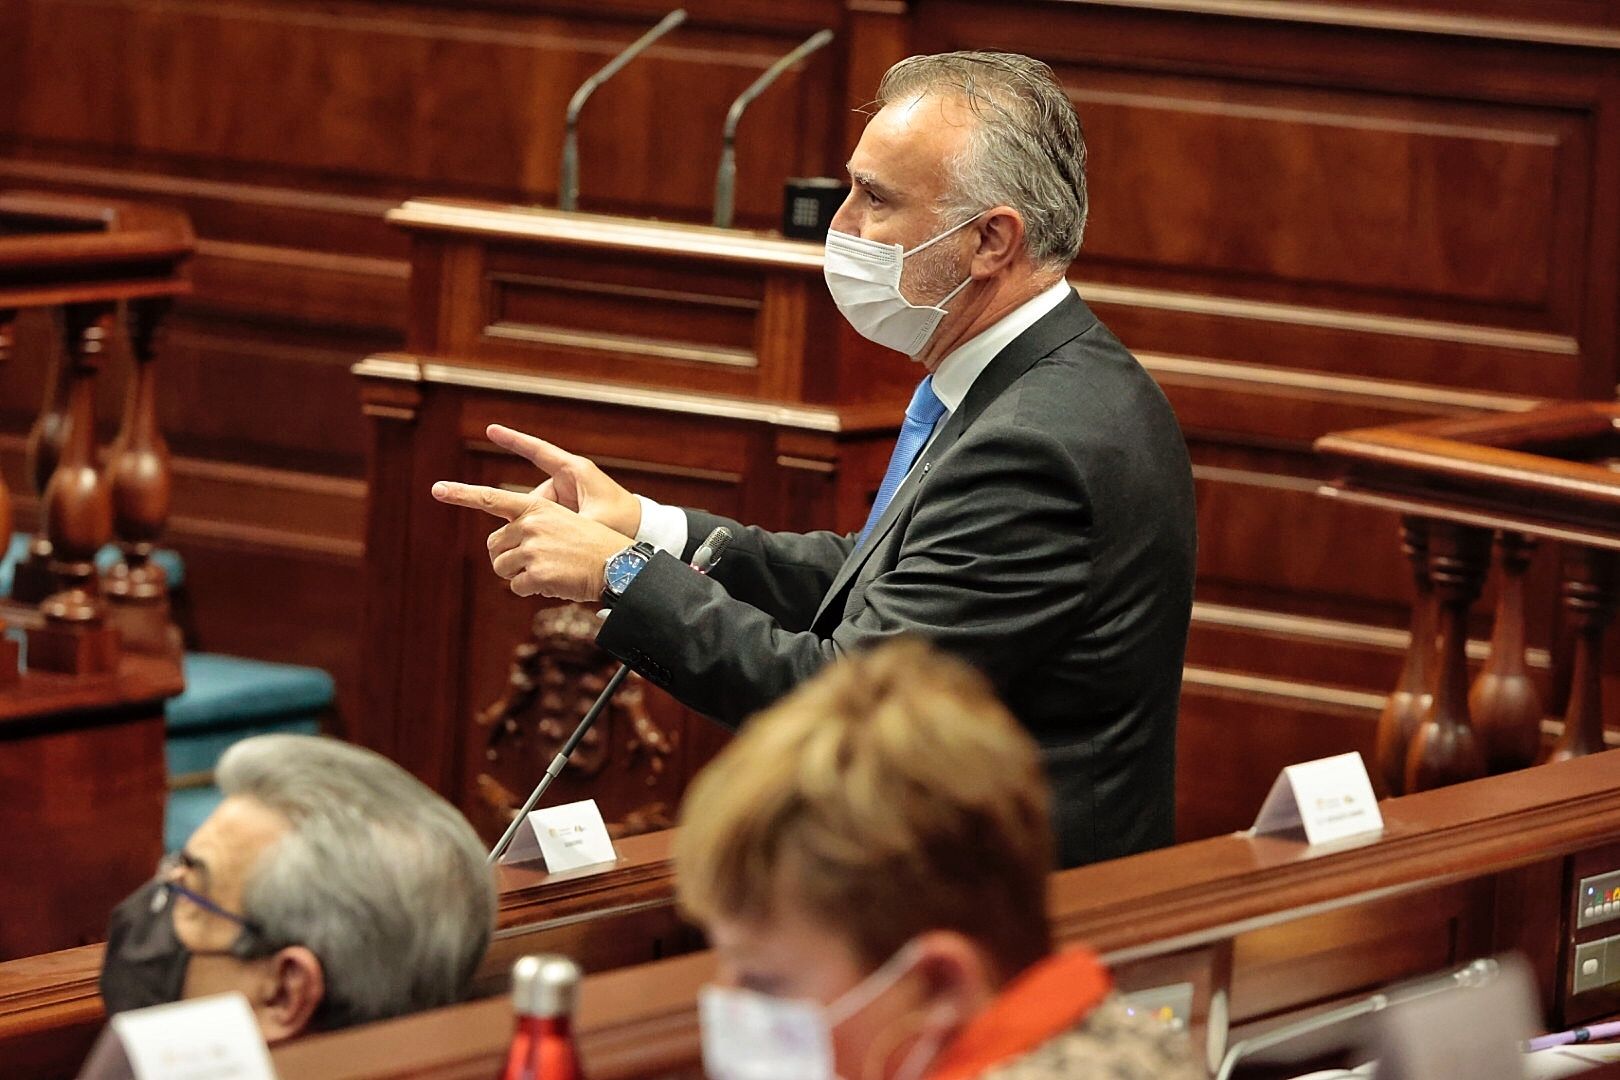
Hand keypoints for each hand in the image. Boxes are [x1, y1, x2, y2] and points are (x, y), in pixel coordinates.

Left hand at [429, 482, 631, 601]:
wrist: (617, 564)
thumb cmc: (590, 545)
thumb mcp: (561, 521)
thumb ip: (530, 526)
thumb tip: (500, 550)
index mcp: (536, 507)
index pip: (492, 498)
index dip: (461, 494)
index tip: (437, 489)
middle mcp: (530, 524)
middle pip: (494, 546)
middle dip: (507, 558)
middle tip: (532, 563)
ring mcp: (533, 549)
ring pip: (502, 569)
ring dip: (518, 576)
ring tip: (547, 571)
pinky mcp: (537, 573)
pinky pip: (517, 588)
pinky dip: (532, 590)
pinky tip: (554, 582)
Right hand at [486, 425, 641, 536]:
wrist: (645, 530)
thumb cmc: (624, 522)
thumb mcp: (594, 522)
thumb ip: (565, 524)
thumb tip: (532, 532)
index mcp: (575, 472)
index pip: (538, 452)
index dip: (513, 441)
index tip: (491, 430)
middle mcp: (569, 480)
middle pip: (533, 497)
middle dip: (530, 519)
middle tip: (535, 537)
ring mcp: (569, 495)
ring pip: (538, 512)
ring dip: (541, 530)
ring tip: (558, 545)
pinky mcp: (570, 510)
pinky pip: (549, 519)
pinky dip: (547, 533)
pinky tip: (554, 549)